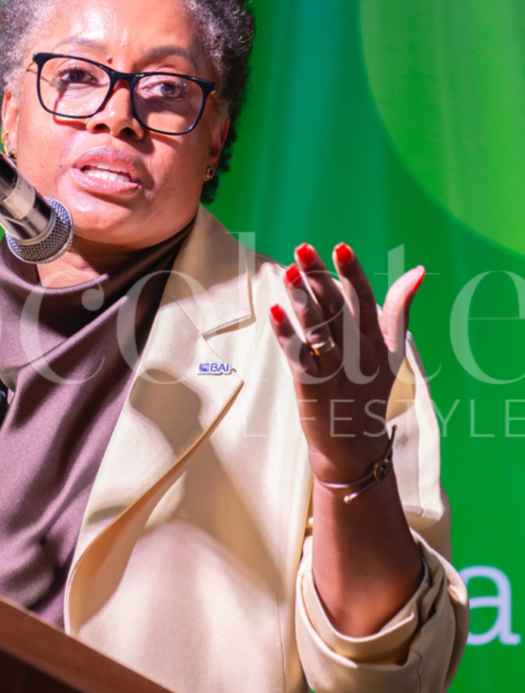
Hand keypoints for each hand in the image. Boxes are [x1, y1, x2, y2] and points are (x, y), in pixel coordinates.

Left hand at [269, 242, 424, 484]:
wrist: (354, 446)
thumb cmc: (368, 389)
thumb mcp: (390, 351)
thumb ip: (398, 310)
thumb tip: (418, 270)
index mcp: (377, 342)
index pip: (367, 300)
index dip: (353, 273)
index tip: (341, 245)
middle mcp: (359, 355)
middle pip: (339, 310)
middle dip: (320, 277)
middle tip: (302, 248)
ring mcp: (336, 372)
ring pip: (319, 331)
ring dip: (302, 300)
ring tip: (288, 272)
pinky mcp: (314, 389)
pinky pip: (299, 357)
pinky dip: (287, 334)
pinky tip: (274, 310)